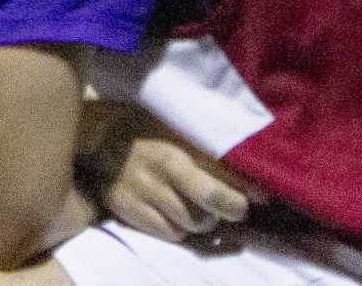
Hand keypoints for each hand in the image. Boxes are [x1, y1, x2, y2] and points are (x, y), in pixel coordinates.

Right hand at [82, 105, 265, 240]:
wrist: (98, 134)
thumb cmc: (147, 129)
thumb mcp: (177, 127)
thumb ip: (209, 147)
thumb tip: (250, 165)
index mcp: (179, 146)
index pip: (223, 172)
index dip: (248, 188)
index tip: (263, 196)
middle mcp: (163, 169)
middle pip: (211, 203)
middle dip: (231, 208)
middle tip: (236, 209)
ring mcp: (144, 191)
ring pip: (191, 223)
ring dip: (203, 220)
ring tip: (200, 208)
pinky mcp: (128, 208)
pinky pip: (169, 233)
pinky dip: (178, 229)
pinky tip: (175, 214)